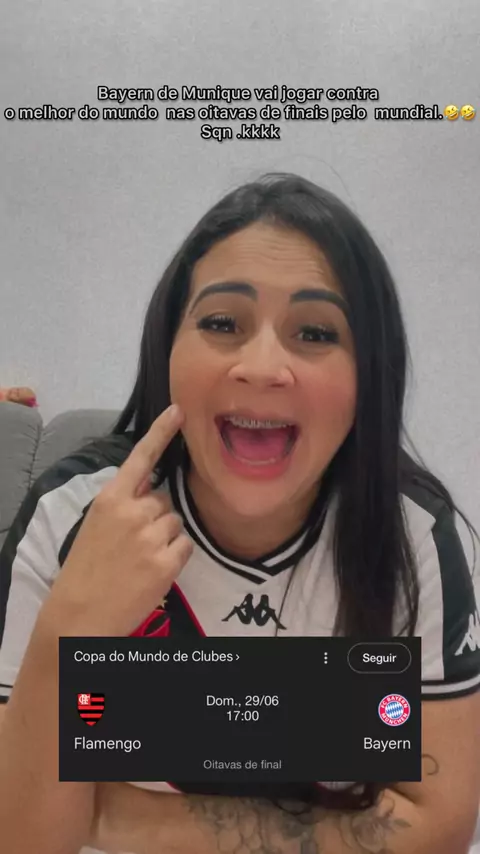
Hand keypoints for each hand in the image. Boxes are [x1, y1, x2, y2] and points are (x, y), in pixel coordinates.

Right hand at [40, 404, 192, 636]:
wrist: (80, 614)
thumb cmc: (85, 569)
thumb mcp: (96, 525)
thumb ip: (123, 505)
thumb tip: (150, 492)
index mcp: (111, 499)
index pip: (140, 458)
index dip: (161, 432)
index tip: (178, 410)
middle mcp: (134, 512)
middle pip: (165, 500)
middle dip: (156, 517)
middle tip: (135, 543)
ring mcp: (152, 537)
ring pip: (176, 523)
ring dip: (166, 537)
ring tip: (141, 559)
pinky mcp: (167, 561)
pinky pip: (185, 546)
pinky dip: (175, 557)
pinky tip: (153, 570)